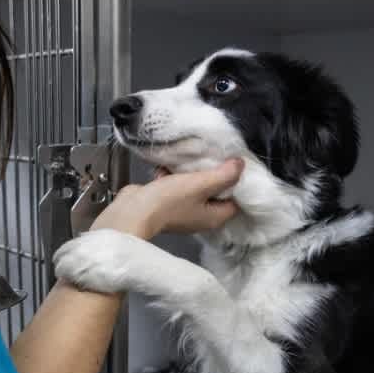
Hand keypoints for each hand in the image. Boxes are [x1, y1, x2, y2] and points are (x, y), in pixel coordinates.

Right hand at [90, 158, 243, 238]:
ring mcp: (182, 211)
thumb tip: (241, 165)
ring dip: (190, 173)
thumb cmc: (169, 200)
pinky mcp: (165, 204)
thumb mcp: (201, 183)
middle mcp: (200, 217)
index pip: (236, 199)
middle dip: (212, 174)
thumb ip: (224, 174)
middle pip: (214, 192)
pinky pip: (175, 187)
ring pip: (194, 188)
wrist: (133, 211)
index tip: (233, 163)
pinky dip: (172, 177)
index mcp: (214, 217)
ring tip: (190, 156)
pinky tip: (168, 165)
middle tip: (213, 155)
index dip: (237, 182)